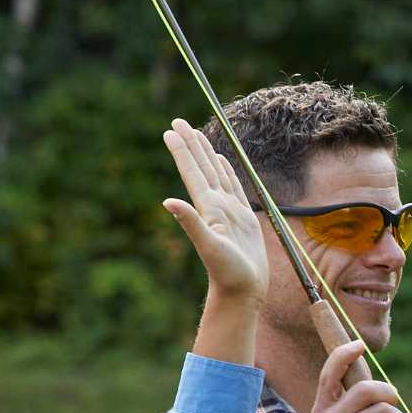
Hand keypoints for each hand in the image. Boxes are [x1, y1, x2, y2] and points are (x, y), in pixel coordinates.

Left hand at [160, 118, 268, 300]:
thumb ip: (190, 222)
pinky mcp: (241, 216)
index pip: (192, 172)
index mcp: (206, 207)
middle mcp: (214, 205)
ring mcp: (227, 210)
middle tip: (177, 121)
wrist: (242, 291)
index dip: (182, 151)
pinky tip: (221, 161)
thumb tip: (169, 201)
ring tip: (196, 134)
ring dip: (205, 153)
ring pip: (216, 172)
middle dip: (190, 143)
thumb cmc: (227, 272)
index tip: (170, 130)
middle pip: (201, 167)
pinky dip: (226, 170)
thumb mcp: (208, 247)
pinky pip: (232, 185)